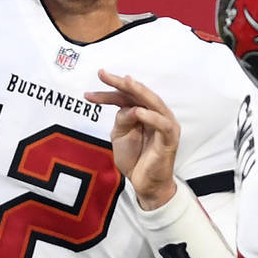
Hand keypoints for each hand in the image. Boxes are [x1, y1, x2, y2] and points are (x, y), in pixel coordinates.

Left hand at [86, 70, 179, 209]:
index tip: (87, 95)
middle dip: (121, 83)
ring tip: (125, 82)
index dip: (107, 93)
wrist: (146, 184)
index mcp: (142, 112)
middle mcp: (155, 114)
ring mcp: (165, 124)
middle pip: (138, 93)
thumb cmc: (135, 158)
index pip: (124, 97)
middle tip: (102, 74)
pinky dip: (151, 116)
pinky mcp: (170, 138)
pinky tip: (138, 112)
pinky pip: (162, 124)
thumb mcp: (120, 136)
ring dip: (139, 91)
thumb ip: (122, 120)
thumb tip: (127, 108)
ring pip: (154, 102)